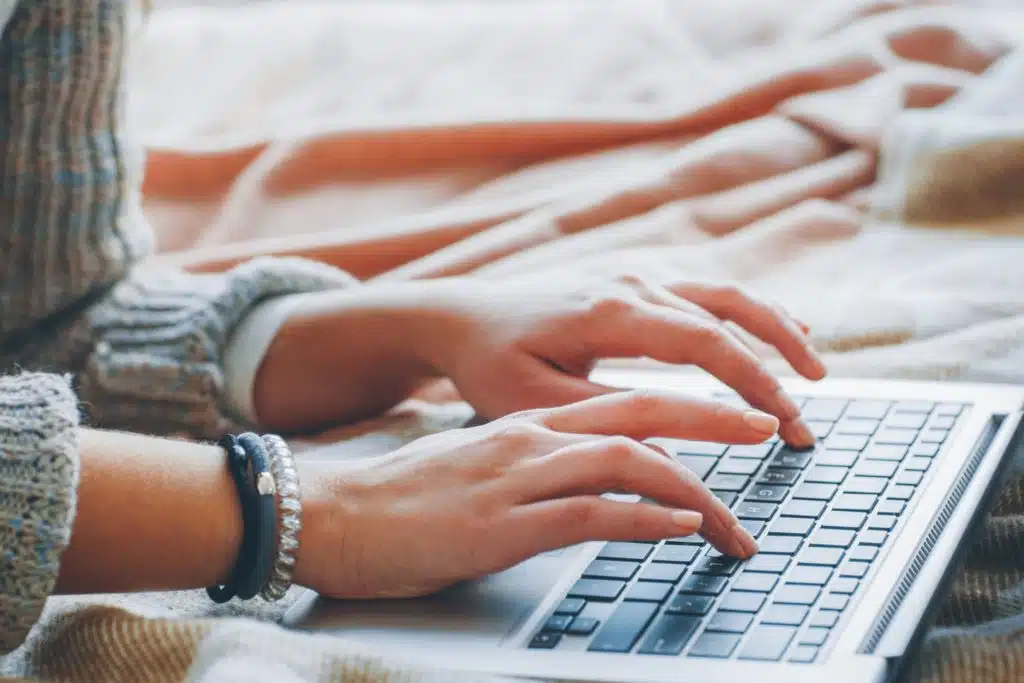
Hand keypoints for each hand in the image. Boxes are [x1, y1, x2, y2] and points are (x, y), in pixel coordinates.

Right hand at [293, 391, 768, 598]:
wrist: (333, 514)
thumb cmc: (404, 498)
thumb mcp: (480, 468)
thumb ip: (537, 467)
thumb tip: (591, 484)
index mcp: (529, 422)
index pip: (626, 402)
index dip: (690, 408)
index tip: (735, 422)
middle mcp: (531, 437)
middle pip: (643, 412)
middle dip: (715, 419)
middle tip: (769, 429)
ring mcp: (518, 476)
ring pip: (629, 462)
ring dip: (695, 491)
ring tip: (736, 522)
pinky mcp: (504, 524)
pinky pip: (592, 513)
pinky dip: (645, 520)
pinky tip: (678, 531)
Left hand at [409, 274, 821, 446]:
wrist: (462, 317)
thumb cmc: (491, 362)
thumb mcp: (536, 404)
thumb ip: (607, 422)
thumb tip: (673, 457)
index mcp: (611, 311)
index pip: (705, 344)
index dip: (754, 383)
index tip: (783, 424)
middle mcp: (632, 282)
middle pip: (728, 315)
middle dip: (777, 368)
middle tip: (804, 421)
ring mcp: (635, 274)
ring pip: (726, 293)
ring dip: (775, 330)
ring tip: (816, 371)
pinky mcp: (634, 279)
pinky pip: (707, 289)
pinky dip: (749, 312)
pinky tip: (779, 330)